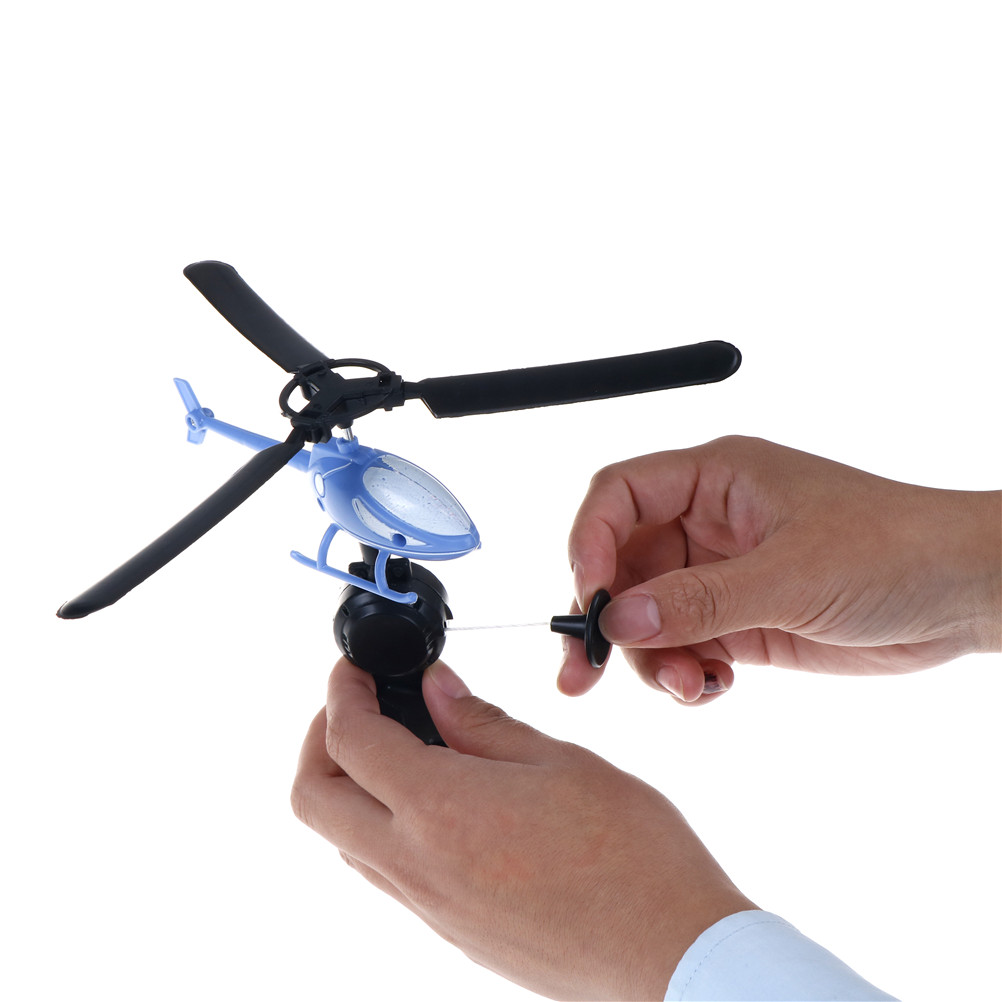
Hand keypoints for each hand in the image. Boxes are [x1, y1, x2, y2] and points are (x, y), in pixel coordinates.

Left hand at [292, 658, 753, 1000]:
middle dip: (318, 740)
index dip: (341, 692)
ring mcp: (430, 909)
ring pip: (344, 840)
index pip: (350, 740)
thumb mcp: (560, 762)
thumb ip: (481, 722)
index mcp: (440, 811)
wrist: (671, 955)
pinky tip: (438, 799)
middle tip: (356, 705)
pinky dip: (383, 825)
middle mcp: (418, 867)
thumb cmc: (632, 855)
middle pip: (313, 799)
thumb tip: (435, 688)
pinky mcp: (452, 933)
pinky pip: (386, 873)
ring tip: (400, 745)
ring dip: (348, 786)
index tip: (353, 670)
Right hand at [560, 435, 1000, 701]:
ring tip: (686, 686)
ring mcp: (723, 573)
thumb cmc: (896, 548)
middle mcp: (709, 522)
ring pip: (648, 615)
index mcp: (715, 478)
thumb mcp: (792, 574)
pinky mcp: (740, 619)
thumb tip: (620, 619)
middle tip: (587, 671)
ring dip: (650, 658)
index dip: (590, 540)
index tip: (588, 597)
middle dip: (609, 619)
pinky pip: (683, 646)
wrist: (965, 594)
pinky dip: (683, 672)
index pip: (620, 493)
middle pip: (623, 564)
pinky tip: (709, 689)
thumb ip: (699, 600)